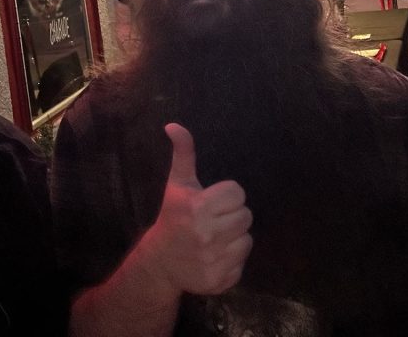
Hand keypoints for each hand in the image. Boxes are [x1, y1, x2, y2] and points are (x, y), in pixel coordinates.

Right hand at [138, 124, 252, 296]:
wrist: (159, 262)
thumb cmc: (173, 217)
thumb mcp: (177, 185)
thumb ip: (183, 153)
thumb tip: (173, 125)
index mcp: (198, 208)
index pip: (238, 193)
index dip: (227, 195)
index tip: (211, 202)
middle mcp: (206, 235)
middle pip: (246, 216)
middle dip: (232, 216)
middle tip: (214, 220)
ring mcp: (212, 260)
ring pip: (247, 239)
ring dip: (235, 237)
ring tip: (216, 237)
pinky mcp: (219, 281)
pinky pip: (242, 263)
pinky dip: (232, 259)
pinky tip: (216, 255)